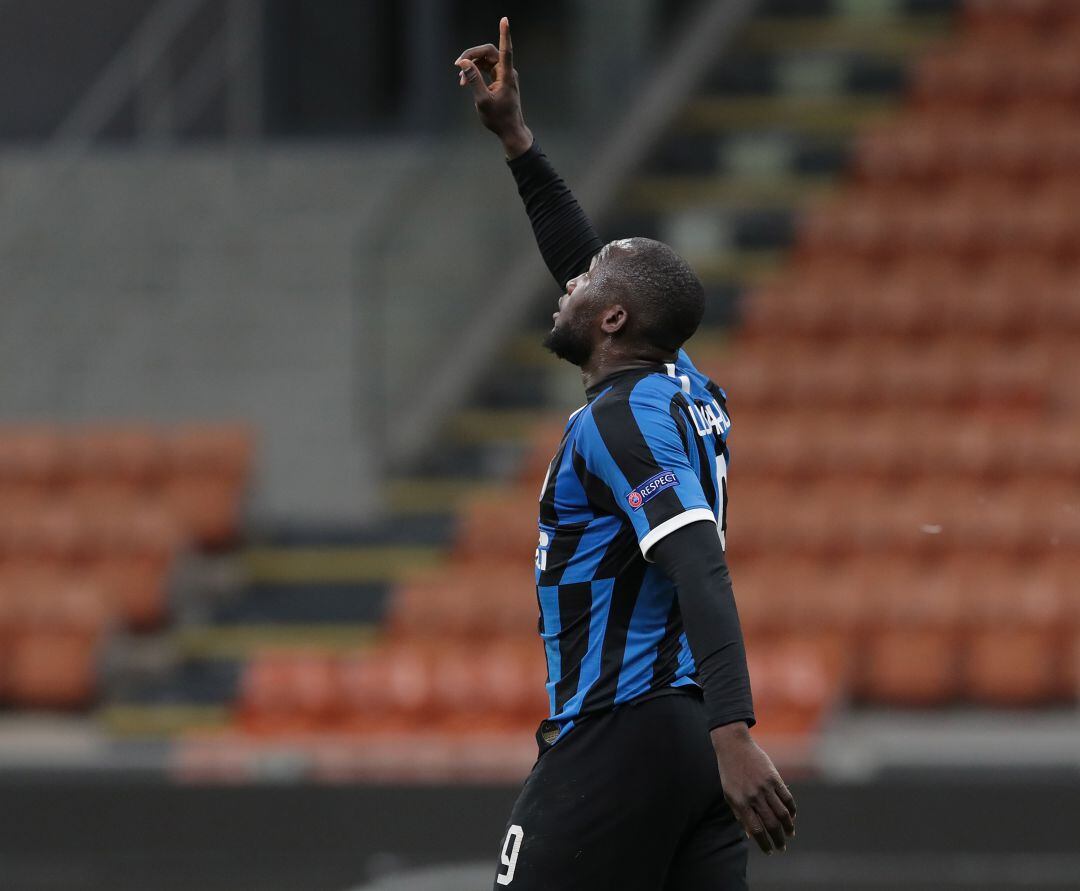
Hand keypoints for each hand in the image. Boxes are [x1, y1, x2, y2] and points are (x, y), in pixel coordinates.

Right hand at [455, 17, 532, 158]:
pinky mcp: (500, 79)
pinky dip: (475, 71)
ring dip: (471, 66)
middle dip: (472, 56)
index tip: (504, 20)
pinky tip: (465, 80)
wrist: (509, 130)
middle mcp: (507, 72)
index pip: (505, 51)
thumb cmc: (498, 118)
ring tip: (460, 81)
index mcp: (506, 76)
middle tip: (457, 65)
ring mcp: (504, 75)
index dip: (504, 34)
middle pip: (488, 52)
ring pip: (485, 60)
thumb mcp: (482, 100)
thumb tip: (463, 62)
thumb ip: (473, 79)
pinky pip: (486, 68)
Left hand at [711, 722, 796, 854]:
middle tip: (781, 847)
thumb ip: (740, 814)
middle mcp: (753, 796)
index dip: (764, 844)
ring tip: (789, 834)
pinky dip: (792, 809)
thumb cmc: (729, 772)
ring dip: (788, 827)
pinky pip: (787, 797)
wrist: (734, 746)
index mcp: (740, 802)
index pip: (756, 830)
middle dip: (778, 840)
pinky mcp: (774, 777)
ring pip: (782, 813)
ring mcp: (765, 787)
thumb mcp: (729, 794)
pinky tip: (792, 816)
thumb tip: (751, 834)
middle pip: (771, 824)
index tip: (769, 851)